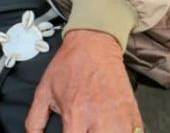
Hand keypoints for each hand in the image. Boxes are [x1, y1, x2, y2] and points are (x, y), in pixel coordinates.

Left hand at [25, 30, 142, 132]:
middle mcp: (98, 119)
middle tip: (83, 132)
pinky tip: (111, 130)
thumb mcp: (44, 92)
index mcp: (74, 114)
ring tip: (97, 130)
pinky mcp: (133, 115)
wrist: (93, 45)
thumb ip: (35, 119)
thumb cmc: (68, 66)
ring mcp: (119, 118)